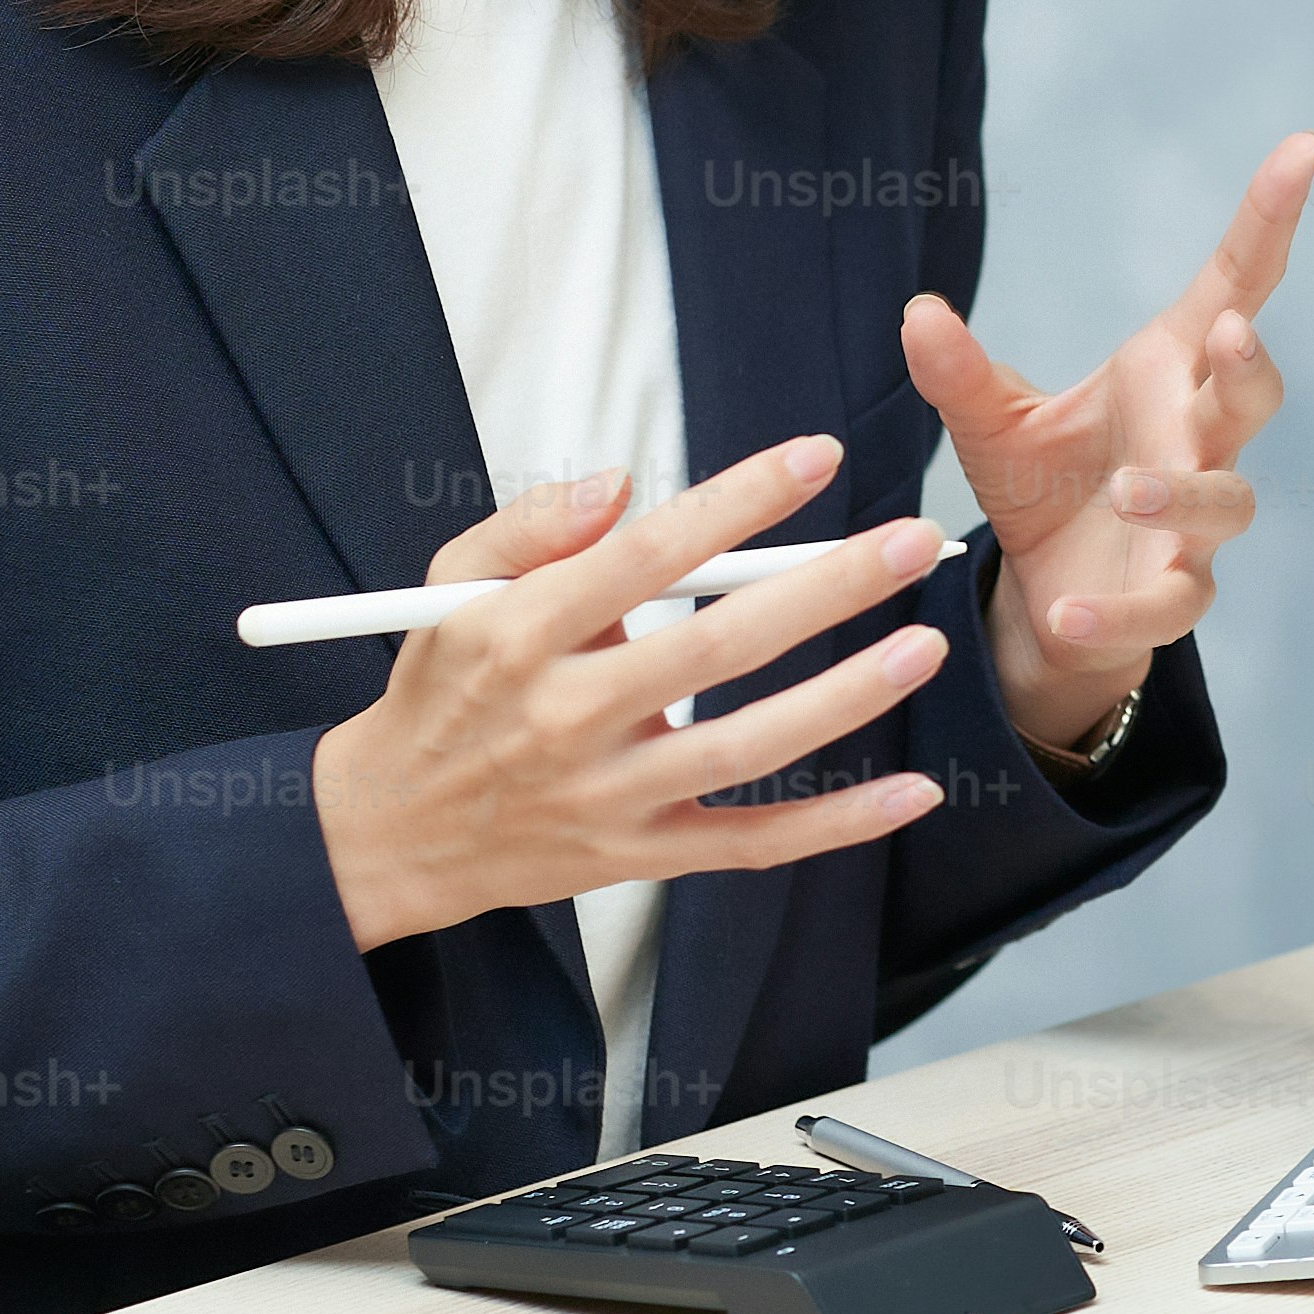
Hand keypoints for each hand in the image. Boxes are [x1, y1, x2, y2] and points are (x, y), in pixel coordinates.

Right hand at [306, 436, 960, 953]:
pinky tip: (911, 792)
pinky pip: (749, 845)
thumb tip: (622, 483)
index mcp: (520, 634)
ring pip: (746, 747)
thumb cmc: (440, 691)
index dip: (738, 502)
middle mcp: (567, 717)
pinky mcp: (637, 856)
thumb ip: (531, 525)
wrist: (387, 833)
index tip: (817, 457)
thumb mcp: (450, 588)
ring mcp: (607, 796)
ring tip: (925, 644)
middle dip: (826, 589)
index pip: (646, 556)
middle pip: (716, 647)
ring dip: (847, 699)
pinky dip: (834, 825)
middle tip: (912, 542)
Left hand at [905, 132, 1313, 762]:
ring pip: (1227, 500)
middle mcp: (1195, 439)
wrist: (1051, 599)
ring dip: (1184, 491)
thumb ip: (958, 371)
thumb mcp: (990, 422)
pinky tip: (1067, 614)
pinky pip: (1169, 604)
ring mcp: (1193, 522)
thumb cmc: (1045, 488)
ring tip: (1128, 488)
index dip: (1269, 221)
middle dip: (1249, 364)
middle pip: (1253, 394)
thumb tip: (918, 312)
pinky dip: (1120, 612)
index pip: (1233, 285)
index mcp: (1165, 374)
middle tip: (1224, 334)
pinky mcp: (1172, 596)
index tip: (1302, 148)